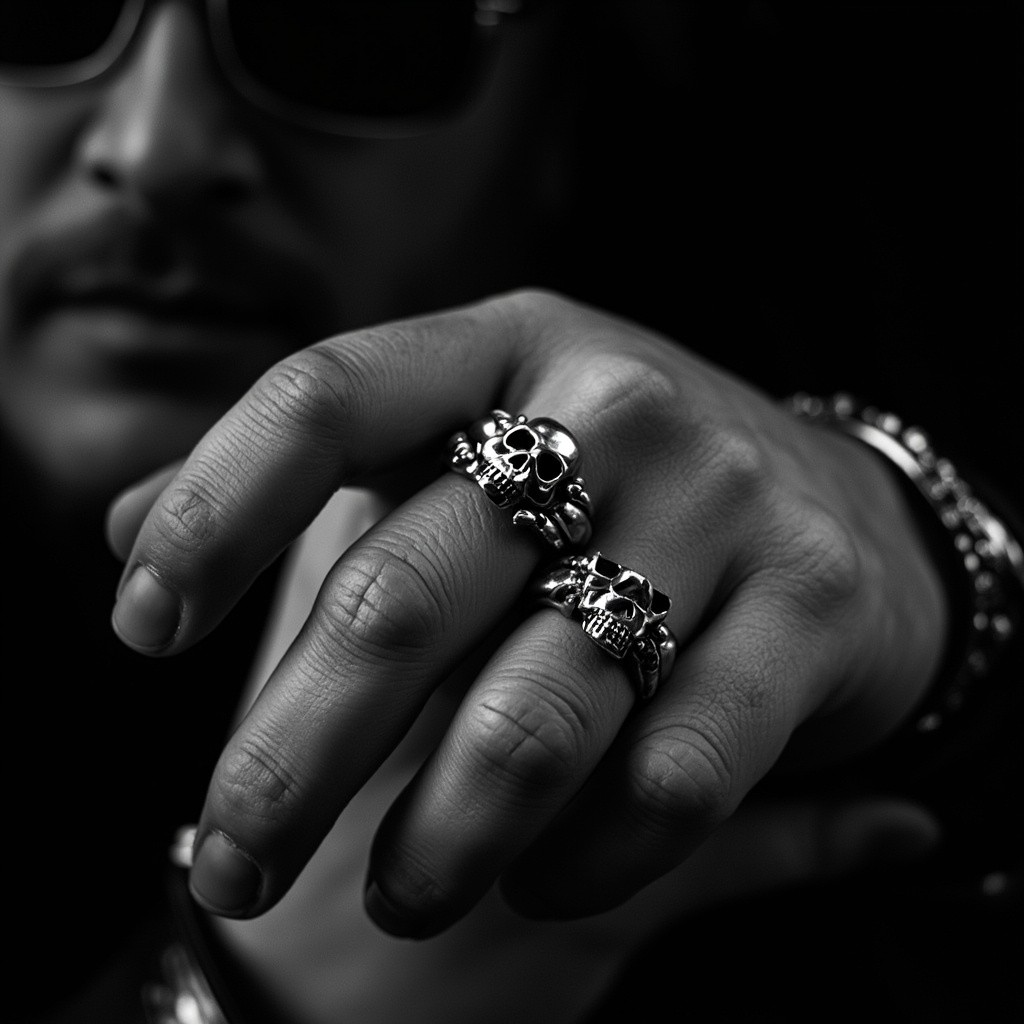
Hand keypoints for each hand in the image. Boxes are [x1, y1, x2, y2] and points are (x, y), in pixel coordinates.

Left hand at [107, 290, 945, 936]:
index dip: (213, 510)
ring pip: (534, 708)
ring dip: (438, 838)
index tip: (141, 631)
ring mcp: (721, 500)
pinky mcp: (810, 608)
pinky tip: (540, 884)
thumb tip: (122, 524)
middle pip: (403, 590)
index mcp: (500, 347)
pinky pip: (673, 773)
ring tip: (397, 896)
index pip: (323, 398)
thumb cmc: (611, 489)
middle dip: (288, 756)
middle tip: (230, 862)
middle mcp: (613, 405)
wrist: (835, 513)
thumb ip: (311, 484)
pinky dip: (587, 856)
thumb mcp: (468, 447)